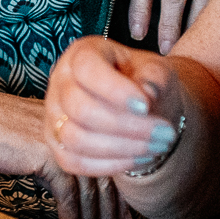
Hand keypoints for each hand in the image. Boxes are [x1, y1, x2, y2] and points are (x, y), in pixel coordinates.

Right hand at [0, 88, 127, 218]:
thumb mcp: (36, 146)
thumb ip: (59, 162)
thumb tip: (75, 193)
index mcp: (79, 126)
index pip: (110, 164)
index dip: (119, 197)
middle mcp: (78, 130)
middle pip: (106, 178)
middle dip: (111, 216)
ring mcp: (65, 142)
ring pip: (91, 190)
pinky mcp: (47, 155)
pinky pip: (68, 195)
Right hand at [45, 35, 182, 177]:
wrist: (141, 106)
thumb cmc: (145, 81)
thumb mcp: (157, 70)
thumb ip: (154, 77)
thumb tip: (147, 93)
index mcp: (82, 53)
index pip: (87, 69)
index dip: (114, 90)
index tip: (146, 105)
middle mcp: (60, 81)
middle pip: (81, 109)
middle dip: (126, 127)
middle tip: (165, 133)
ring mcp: (53, 114)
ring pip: (75, 139)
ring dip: (121, 148)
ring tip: (157, 147)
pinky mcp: (57, 144)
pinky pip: (74, 162)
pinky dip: (109, 165)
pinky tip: (139, 159)